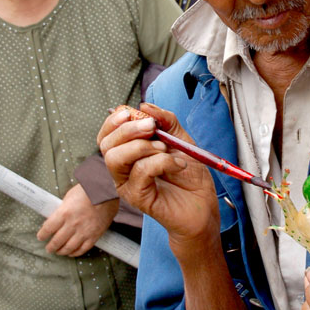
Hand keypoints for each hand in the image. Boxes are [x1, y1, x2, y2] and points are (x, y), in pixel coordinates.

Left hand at [37, 183, 118, 256]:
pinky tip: (72, 252)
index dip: (42, 235)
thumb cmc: (88, 190)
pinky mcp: (94, 235)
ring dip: (61, 251)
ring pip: (69, 248)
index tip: (40, 237)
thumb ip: (61, 209)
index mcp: (64, 212)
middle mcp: (73, 224)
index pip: (48, 229)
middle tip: (49, 248)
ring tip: (59, 251)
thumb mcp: (69, 196)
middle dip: (50, 246)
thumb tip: (55, 219)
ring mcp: (84, 231)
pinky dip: (75, 253)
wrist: (107, 191)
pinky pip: (83, 249)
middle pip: (57, 241)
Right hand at [98, 103, 219, 255]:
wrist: (203, 203)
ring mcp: (128, 185)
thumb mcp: (179, 138)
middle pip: (106, 145)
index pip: (106, 136)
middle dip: (128, 130)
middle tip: (152, 127)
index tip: (129, 112)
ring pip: (116, 158)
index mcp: (128, 154)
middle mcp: (123, 170)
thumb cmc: (189, 174)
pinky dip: (161, 161)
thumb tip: (144, 106)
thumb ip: (164, 120)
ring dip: (142, 146)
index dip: (112, 121)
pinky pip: (140, 171)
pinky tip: (177, 165)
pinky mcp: (138, 198)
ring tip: (165, 149)